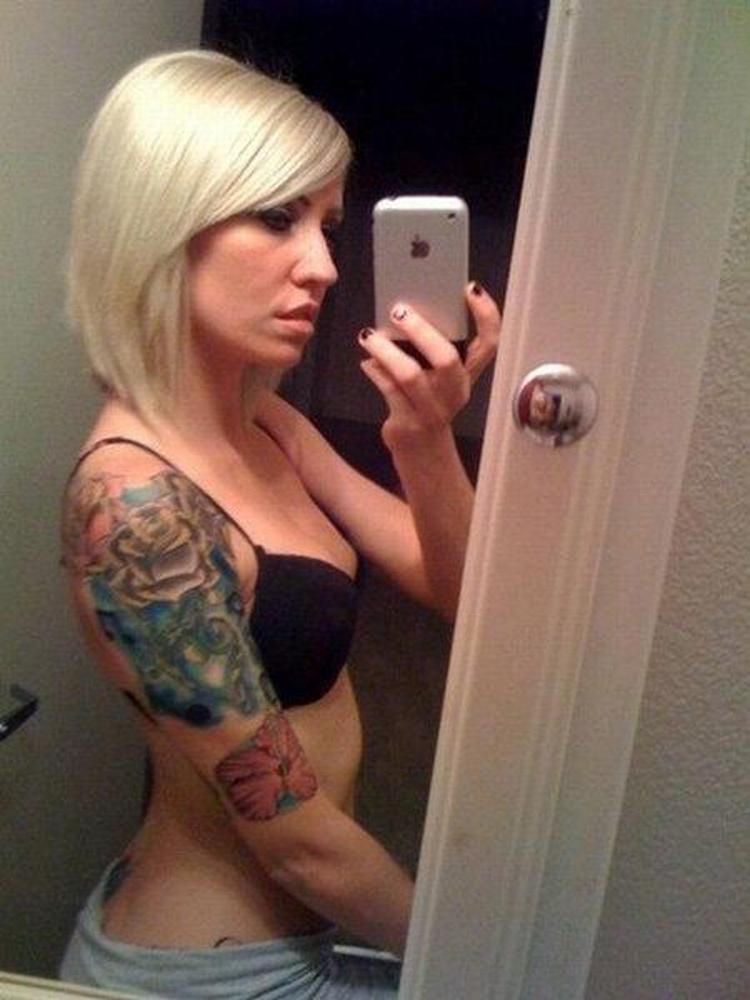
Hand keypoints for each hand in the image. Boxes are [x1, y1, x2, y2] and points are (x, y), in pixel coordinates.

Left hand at [358, 282, 501, 447]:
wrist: (423, 452)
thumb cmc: (428, 403)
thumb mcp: (437, 377)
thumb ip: (428, 349)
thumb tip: (403, 313)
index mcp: (468, 374)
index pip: (490, 343)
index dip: (486, 315)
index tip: (470, 288)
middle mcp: (455, 391)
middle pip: (447, 358)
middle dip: (421, 331)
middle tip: (399, 310)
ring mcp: (433, 409)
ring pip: (410, 375)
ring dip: (386, 351)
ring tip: (368, 335)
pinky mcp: (408, 423)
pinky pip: (388, 390)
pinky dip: (374, 372)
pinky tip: (366, 362)